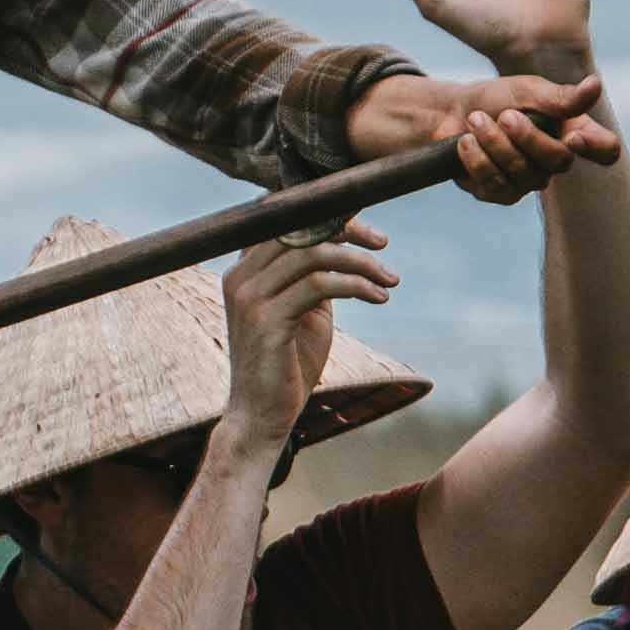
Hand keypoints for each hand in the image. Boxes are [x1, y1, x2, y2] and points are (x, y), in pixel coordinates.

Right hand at [219, 220, 392, 457]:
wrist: (263, 418)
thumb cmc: (286, 365)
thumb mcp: (303, 310)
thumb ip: (314, 275)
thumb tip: (348, 241)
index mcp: (244, 270)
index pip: (283, 219)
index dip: (325, 212)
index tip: (364, 227)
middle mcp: (240, 277)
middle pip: (299, 228)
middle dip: (348, 229)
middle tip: (383, 244)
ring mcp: (250, 297)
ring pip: (314, 254)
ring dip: (361, 263)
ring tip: (390, 280)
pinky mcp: (267, 321)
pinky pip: (320, 285)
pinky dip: (357, 286)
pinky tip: (378, 298)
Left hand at [351, 65, 617, 200]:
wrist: (453, 113)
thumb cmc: (498, 98)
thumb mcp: (528, 90)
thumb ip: (560, 97)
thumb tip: (596, 86)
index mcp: (572, 131)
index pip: (606, 150)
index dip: (596, 148)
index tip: (573, 135)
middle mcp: (555, 160)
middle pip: (559, 161)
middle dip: (527, 137)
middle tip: (504, 115)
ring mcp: (529, 181)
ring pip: (523, 173)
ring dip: (494, 143)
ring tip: (475, 121)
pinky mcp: (501, 194)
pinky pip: (494, 184)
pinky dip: (476, 158)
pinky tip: (465, 143)